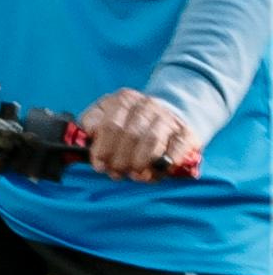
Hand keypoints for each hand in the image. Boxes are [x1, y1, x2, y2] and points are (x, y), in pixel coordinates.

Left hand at [75, 85, 207, 182]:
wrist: (167, 113)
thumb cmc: (128, 121)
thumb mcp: (105, 114)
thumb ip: (91, 121)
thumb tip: (89, 132)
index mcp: (124, 99)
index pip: (110, 125)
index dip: (102, 149)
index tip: (99, 165)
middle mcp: (147, 105)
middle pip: (130, 135)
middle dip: (120, 159)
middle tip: (116, 173)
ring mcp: (168, 118)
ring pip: (152, 141)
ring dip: (140, 162)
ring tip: (134, 175)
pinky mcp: (187, 132)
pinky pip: (177, 148)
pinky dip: (165, 162)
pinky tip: (156, 171)